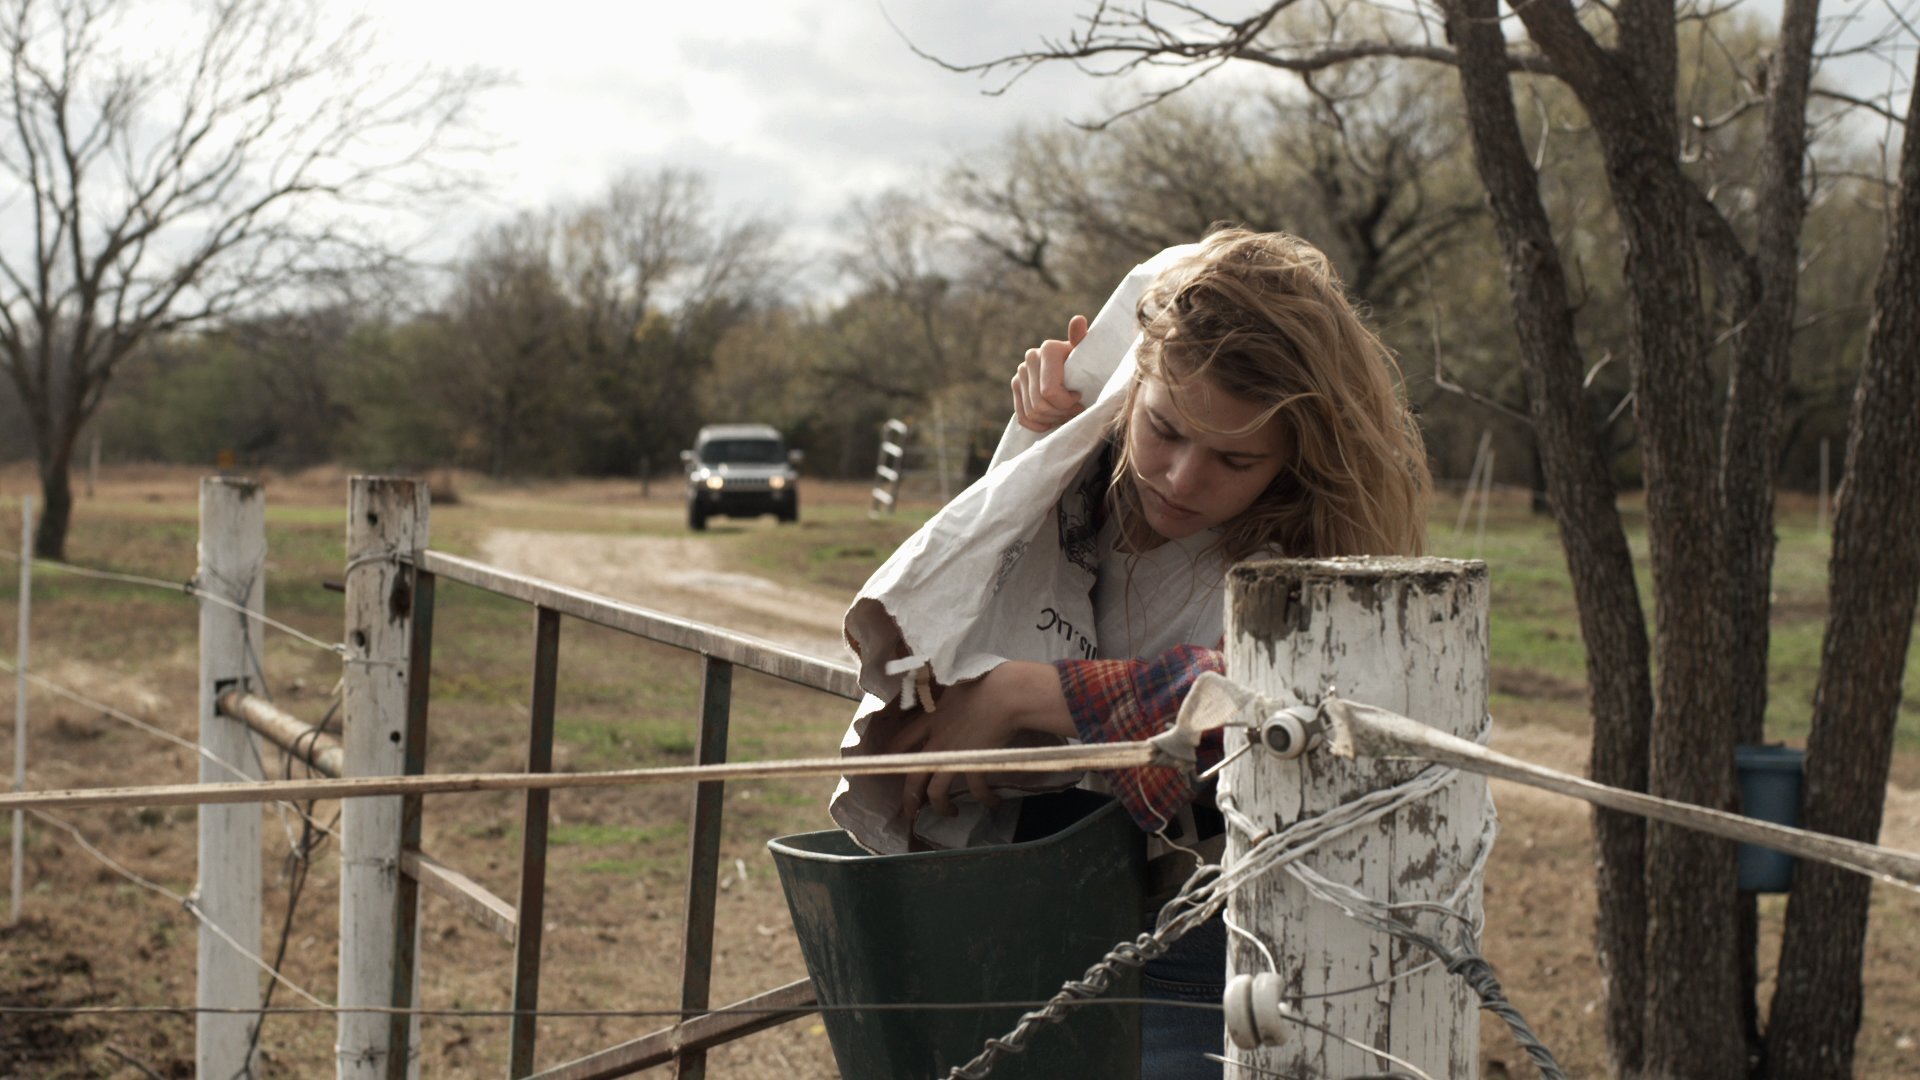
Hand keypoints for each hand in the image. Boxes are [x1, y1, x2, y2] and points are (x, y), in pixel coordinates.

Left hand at [882, 662, 1074, 818]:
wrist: (1005, 694)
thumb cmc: (985, 683)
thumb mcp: (956, 687)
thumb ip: (948, 699)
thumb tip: (952, 697)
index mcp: (931, 720)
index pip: (902, 741)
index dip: (892, 755)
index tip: (889, 766)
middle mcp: (937, 741)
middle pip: (913, 776)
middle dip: (910, 798)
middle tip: (911, 812)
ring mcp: (954, 755)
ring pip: (936, 791)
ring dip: (942, 807)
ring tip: (949, 813)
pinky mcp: (975, 763)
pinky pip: (975, 789)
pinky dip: (985, 798)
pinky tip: (993, 802)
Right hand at [1012, 314, 1089, 432]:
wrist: (1079, 371)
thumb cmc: (1089, 364)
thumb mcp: (1089, 354)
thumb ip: (1083, 340)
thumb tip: (1078, 320)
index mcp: (1048, 349)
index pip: (1049, 392)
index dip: (1066, 403)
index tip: (1080, 398)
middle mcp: (1030, 358)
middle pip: (1040, 405)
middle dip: (1060, 413)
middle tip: (1076, 410)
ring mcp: (1020, 373)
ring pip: (1032, 412)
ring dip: (1052, 419)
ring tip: (1067, 413)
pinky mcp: (1016, 386)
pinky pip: (1022, 417)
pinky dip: (1038, 424)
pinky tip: (1052, 420)